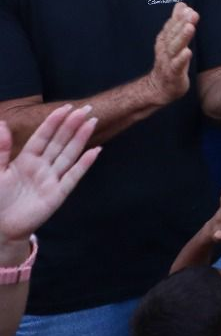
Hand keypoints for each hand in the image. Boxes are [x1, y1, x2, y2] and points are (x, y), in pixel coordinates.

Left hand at [0, 104, 99, 244]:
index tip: (65, 108)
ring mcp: (52, 179)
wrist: (0, 227)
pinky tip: (95, 151)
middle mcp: (42, 166)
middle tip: (86, 109)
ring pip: (69, 154)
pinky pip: (73, 176)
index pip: (43, 137)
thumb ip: (1, 148)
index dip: (53, 122)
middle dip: (72, 125)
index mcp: (26, 159)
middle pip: (60, 142)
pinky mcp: (58, 194)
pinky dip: (84, 164)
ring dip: (81, 139)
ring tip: (92, 122)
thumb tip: (3, 122)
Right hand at [147, 2, 197, 103]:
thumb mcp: (173, 40)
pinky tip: (188, 52)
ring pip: (175, 48)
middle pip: (173, 34)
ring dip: (182, 37)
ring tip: (190, 27)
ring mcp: (168, 61)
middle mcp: (165, 49)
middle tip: (192, 13)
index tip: (186, 7)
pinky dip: (181, 59)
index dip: (178, 17)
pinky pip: (177, 66)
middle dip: (182, 23)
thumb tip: (182, 4)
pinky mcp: (173, 74)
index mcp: (165, 40)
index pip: (171, 26)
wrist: (159, 87)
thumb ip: (177, 22)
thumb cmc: (170, 60)